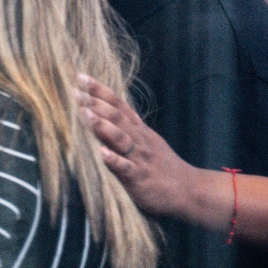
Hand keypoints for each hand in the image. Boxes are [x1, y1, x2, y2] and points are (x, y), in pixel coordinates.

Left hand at [77, 74, 197, 216]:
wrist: (189, 190)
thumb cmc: (164, 167)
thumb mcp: (149, 141)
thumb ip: (130, 128)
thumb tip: (108, 113)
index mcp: (140, 131)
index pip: (119, 105)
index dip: (101, 91)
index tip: (83, 77)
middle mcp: (140, 140)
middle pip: (117, 117)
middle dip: (97, 104)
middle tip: (77, 92)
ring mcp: (140, 159)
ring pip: (121, 138)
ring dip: (103, 126)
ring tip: (86, 114)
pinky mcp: (140, 178)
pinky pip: (126, 168)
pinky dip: (114, 160)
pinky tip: (102, 153)